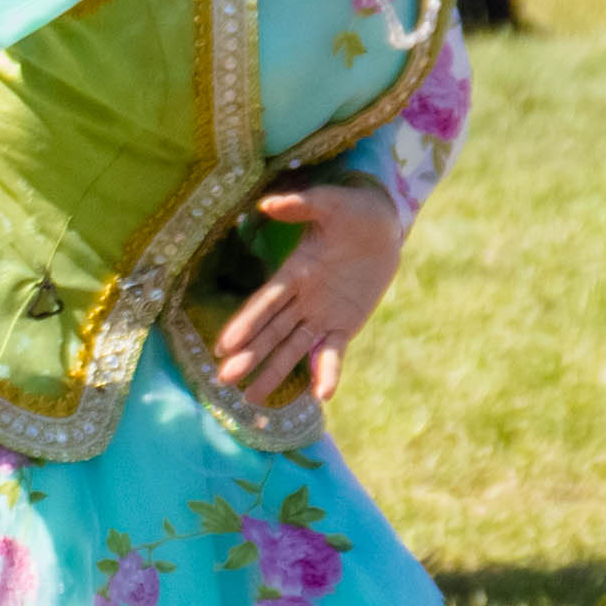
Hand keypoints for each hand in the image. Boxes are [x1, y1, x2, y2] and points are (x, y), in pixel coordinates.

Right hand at [214, 177, 402, 405]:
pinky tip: (321, 396)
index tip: (224, 346)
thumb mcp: (330, 204)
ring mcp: (321, 315)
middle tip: (224, 380)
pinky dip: (326, 373)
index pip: (265, 303)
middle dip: (249, 356)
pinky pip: (332, 353)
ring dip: (273, 372)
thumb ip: (301, 206)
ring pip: (292, 349)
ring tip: (252, 401)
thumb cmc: (352, 210)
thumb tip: (268, 204)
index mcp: (294, 272)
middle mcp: (301, 299)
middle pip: (270, 332)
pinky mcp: (345, 326)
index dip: (245, 324)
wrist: (381, 226)